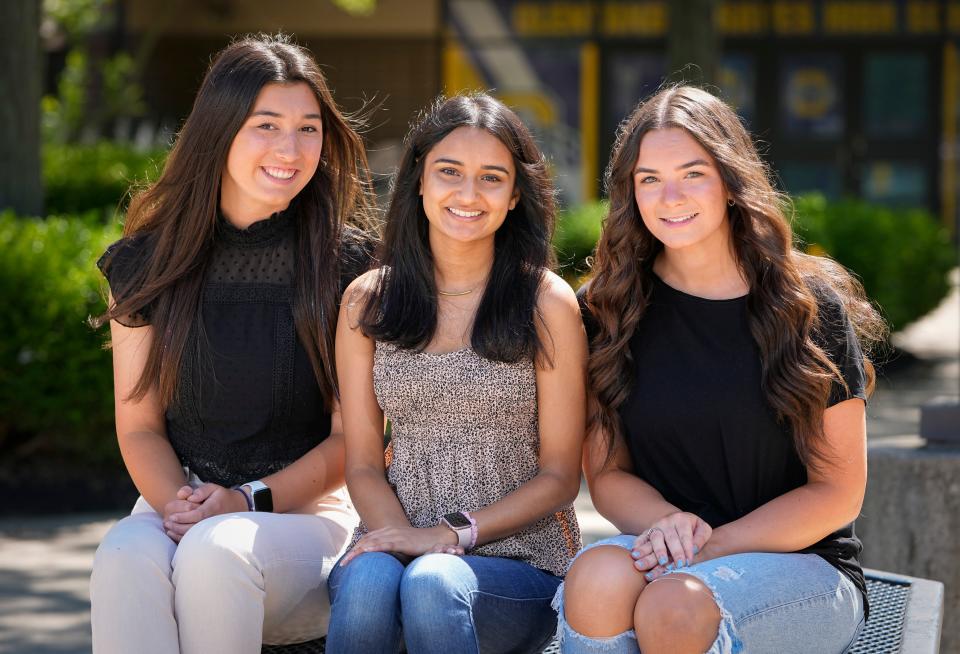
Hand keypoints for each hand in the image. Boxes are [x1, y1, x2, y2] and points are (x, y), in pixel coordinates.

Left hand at [163, 483, 247, 541]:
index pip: (197, 515)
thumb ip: (201, 490)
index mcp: (213, 507)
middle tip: (167, 522)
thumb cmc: (222, 497)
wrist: (238, 507)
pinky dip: (183, 538)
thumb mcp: (213, 488)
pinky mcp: (211, 534)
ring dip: (179, 533)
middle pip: (193, 527)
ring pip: (194, 535)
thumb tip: (190, 498)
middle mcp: (213, 520)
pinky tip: (175, 534)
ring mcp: (212, 528)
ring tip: (168, 528)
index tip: (172, 516)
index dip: (183, 517)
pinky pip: (196, 539)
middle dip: (177, 526)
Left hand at [339, 525, 458, 565]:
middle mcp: (389, 530)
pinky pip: (385, 544)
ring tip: (348, 561)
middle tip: (342, 564)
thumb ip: (391, 551)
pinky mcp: (402, 540)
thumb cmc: (419, 544)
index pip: (367, 539)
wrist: (436, 538)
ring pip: (372, 541)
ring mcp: (396, 534)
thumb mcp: (402, 547)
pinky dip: (374, 547)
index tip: (347, 559)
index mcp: (388, 531)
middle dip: (353, 552)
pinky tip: (365, 552)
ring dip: (358, 551)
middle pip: (366, 540)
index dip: (356, 548)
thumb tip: (382, 563)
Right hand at [631, 512, 710, 572]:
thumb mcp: (703, 528)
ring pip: (654, 539)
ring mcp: (656, 526)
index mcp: (682, 520)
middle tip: (677, 565)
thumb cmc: (694, 528)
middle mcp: (667, 521)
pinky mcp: (648, 532)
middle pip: (669, 538)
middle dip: (674, 552)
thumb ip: (702, 537)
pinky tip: (634, 554)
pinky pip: (642, 538)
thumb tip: (694, 549)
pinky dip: (638, 545)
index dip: (687, 549)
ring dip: (651, 551)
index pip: (685, 536)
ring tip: (647, 562)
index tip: (688, 562)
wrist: (680, 521)